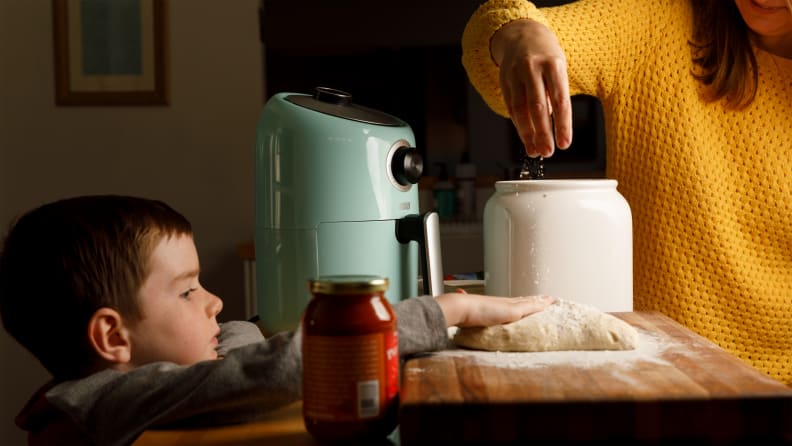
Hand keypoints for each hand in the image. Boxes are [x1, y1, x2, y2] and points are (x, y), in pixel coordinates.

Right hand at [435, 292, 554, 327]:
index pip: (513, 303)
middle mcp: (503, 303)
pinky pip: (532, 307)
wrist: (461, 307)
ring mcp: (509, 306)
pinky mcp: (513, 311)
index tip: (530, 300)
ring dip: (541, 301)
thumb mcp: (469, 316)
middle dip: (535, 300)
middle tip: (547, 298)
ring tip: (552, 300)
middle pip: (524, 300)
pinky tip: (549, 303)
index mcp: (495, 306)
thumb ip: (469, 314)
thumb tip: (460, 298)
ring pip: (530, 302)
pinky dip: (541, 305)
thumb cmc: (462, 312)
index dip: (523, 301)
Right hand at [491, 19, 572, 156]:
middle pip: (537, 107)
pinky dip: (519, 125)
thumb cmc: (546, 57)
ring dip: (527, 134)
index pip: (560, 101)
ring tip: (535, 151)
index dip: (562, 125)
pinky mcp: (504, 81)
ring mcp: (516, 75)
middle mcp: (533, 69)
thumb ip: (555, 96)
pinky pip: (511, 107)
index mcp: (553, 65)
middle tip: (548, 152)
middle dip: (543, 133)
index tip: (564, 144)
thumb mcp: (558, 70)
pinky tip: (525, 137)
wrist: (522, 35)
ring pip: (520, 109)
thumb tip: (548, 127)